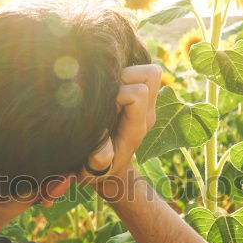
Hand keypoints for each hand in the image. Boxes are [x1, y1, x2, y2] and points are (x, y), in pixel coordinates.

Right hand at [81, 64, 160, 184]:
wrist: (113, 171)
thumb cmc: (97, 169)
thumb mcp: (92, 171)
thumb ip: (98, 162)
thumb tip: (103, 149)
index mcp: (136, 128)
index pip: (138, 93)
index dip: (118, 92)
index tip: (104, 105)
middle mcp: (147, 114)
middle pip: (150, 74)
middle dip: (124, 76)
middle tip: (107, 93)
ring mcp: (148, 105)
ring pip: (150, 71)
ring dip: (128, 73)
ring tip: (110, 89)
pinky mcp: (144, 100)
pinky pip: (143, 74)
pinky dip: (128, 73)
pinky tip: (112, 87)